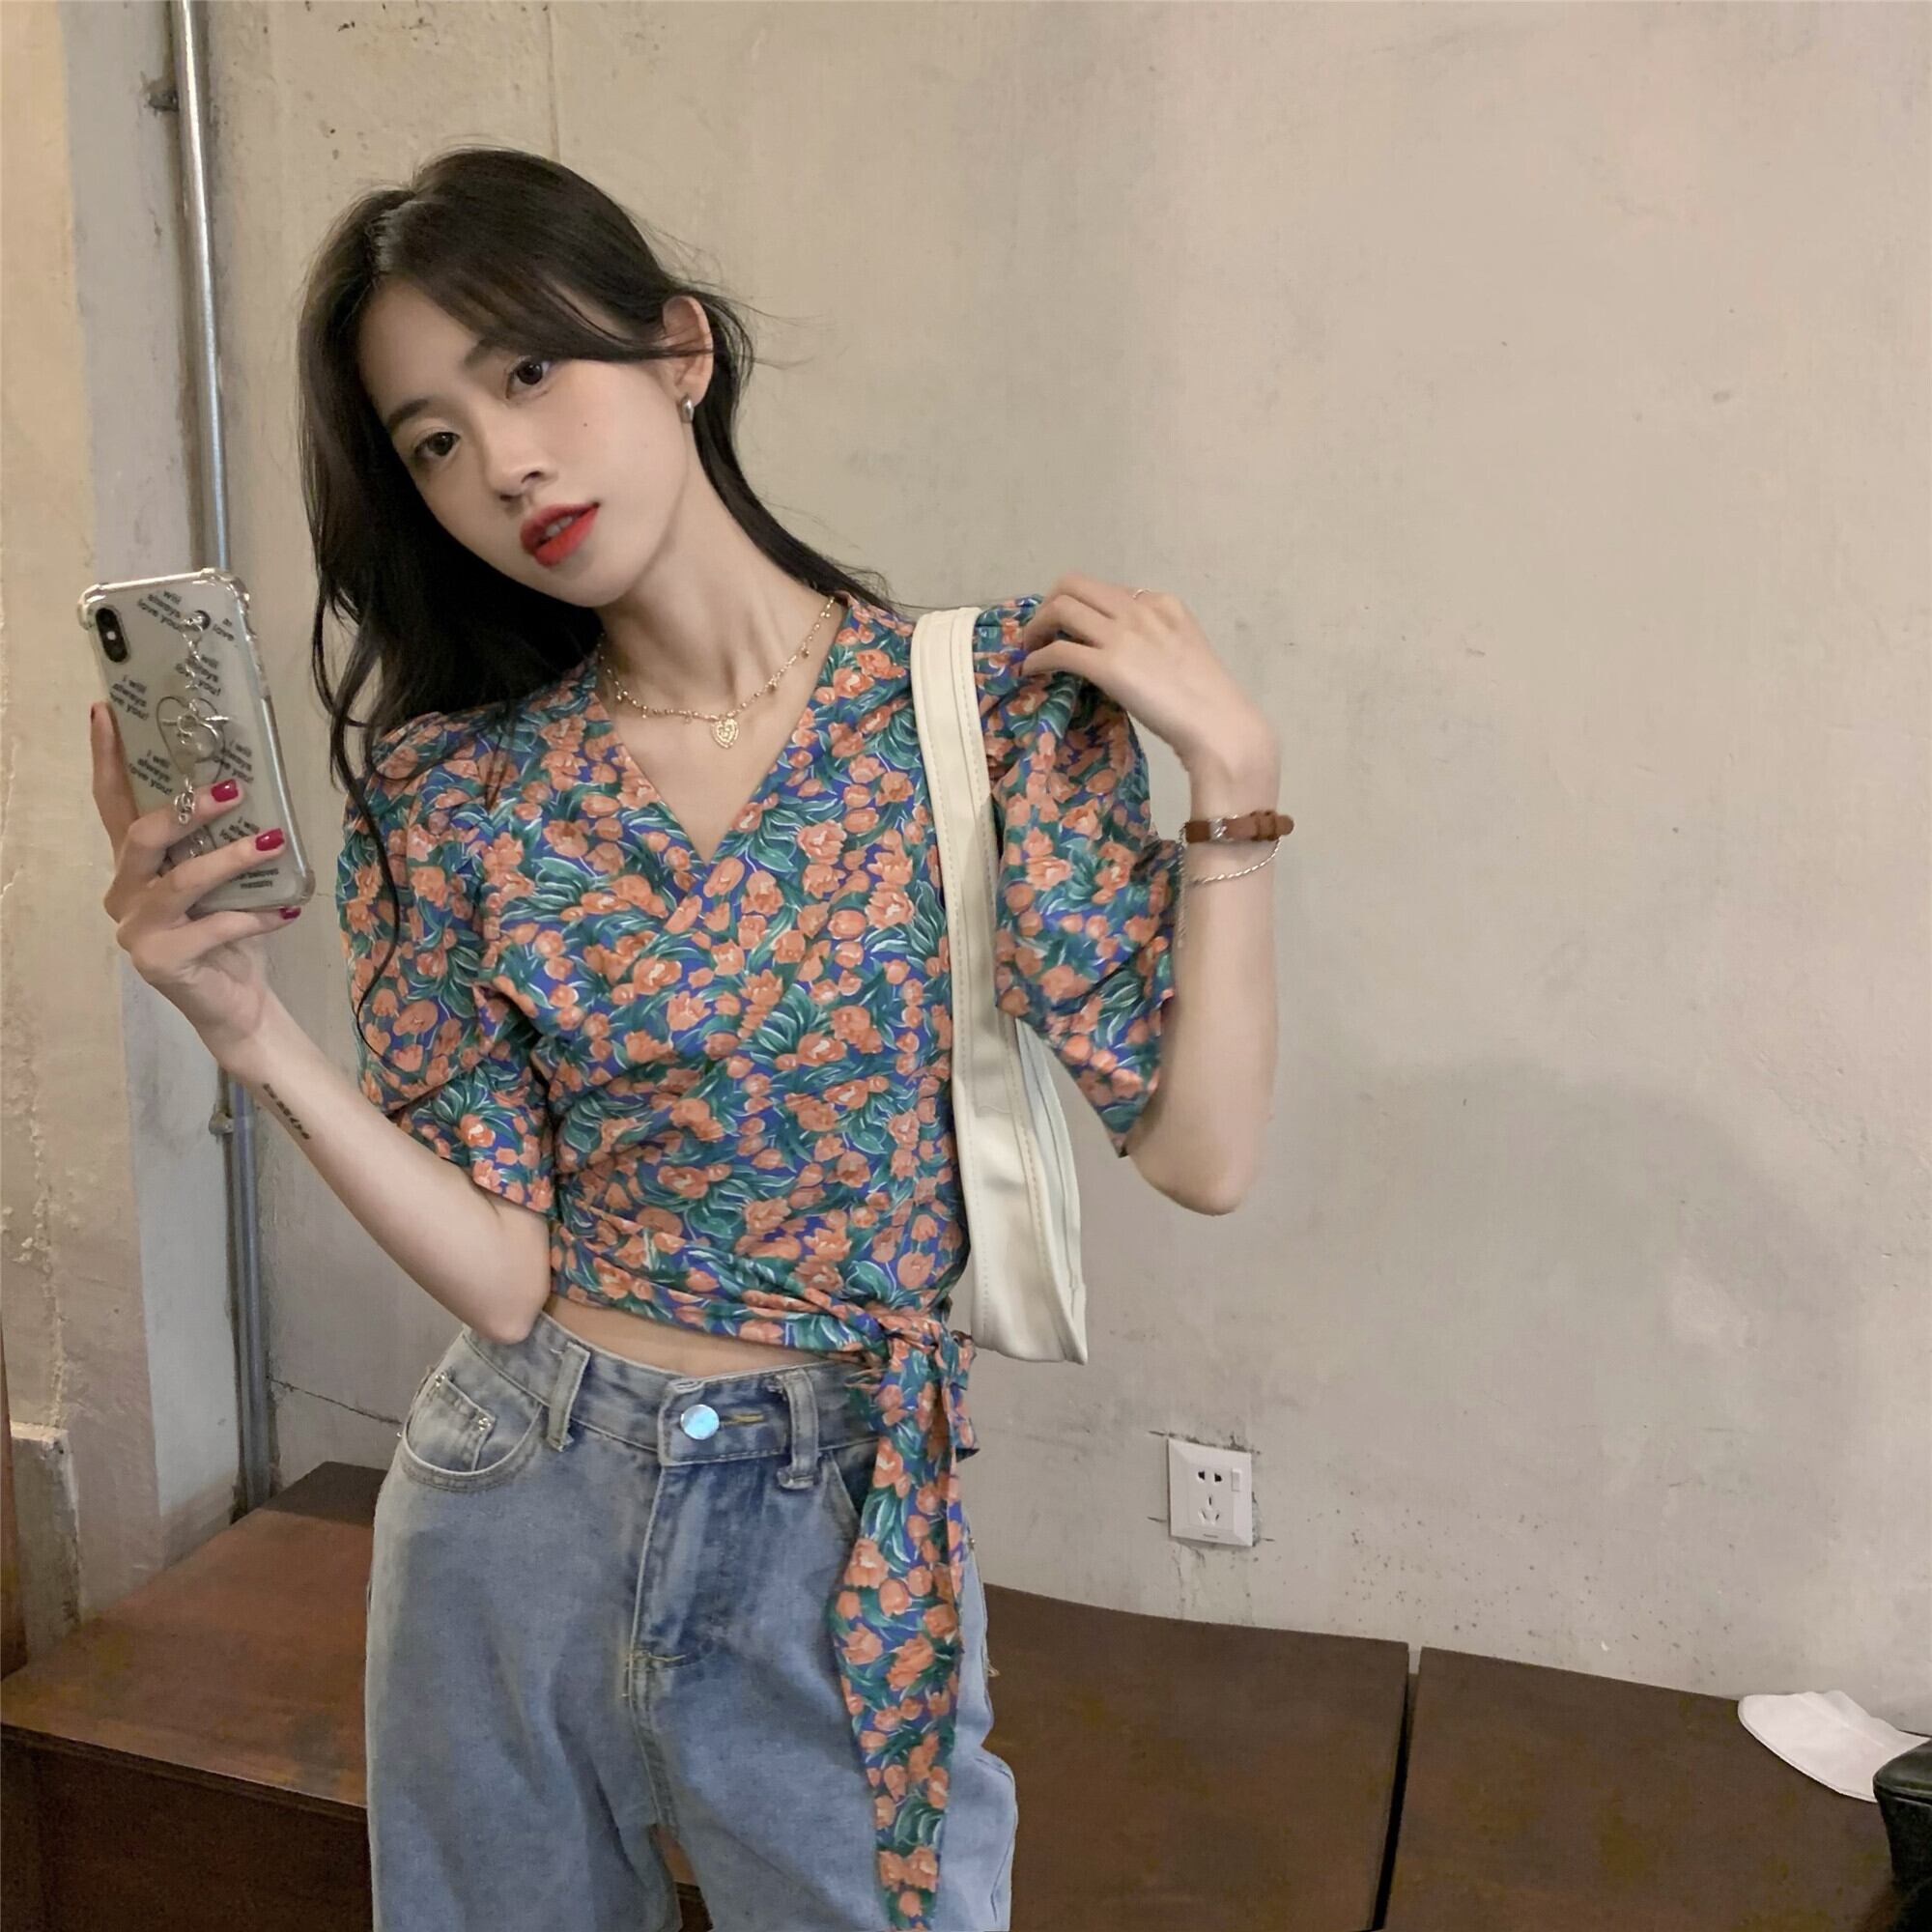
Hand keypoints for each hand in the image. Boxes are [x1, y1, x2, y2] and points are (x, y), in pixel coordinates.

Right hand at [89, 701, 302, 1063]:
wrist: (237, 1001)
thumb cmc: (229, 932)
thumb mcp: (225, 879)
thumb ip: (218, 841)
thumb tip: (249, 784)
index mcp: (135, 864)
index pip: (113, 802)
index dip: (107, 758)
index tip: (107, 711)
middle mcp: (125, 892)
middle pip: (141, 837)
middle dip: (187, 809)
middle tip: (232, 787)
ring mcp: (136, 928)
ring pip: (179, 881)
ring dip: (228, 858)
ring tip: (271, 841)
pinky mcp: (159, 960)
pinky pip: (213, 927)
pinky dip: (254, 917)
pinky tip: (285, 912)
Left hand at [1013, 571, 1277, 773]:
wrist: (1219, 724)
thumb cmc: (1209, 699)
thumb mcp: (1185, 650)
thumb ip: (1156, 641)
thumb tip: (1127, 656)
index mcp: (1162, 603)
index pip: (1108, 590)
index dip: (1083, 607)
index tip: (1072, 627)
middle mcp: (1139, 609)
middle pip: (1074, 584)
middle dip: (1049, 604)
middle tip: (1041, 631)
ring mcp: (1123, 635)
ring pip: (1060, 607)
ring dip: (1037, 626)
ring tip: (1031, 649)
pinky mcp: (1108, 665)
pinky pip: (1057, 650)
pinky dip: (1038, 659)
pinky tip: (1033, 672)